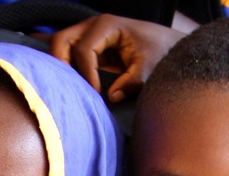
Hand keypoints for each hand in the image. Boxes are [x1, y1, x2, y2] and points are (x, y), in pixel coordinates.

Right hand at [49, 14, 185, 101]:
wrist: (168, 45)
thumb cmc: (159, 52)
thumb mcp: (148, 69)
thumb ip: (131, 83)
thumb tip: (111, 97)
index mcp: (107, 26)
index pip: (84, 49)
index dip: (87, 74)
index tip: (96, 93)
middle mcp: (93, 26)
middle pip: (61, 41)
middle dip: (60, 64)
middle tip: (68, 89)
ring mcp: (88, 35)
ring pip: (61, 47)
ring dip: (61, 67)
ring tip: (69, 89)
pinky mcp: (89, 47)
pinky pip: (69, 55)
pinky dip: (66, 68)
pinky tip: (69, 85)